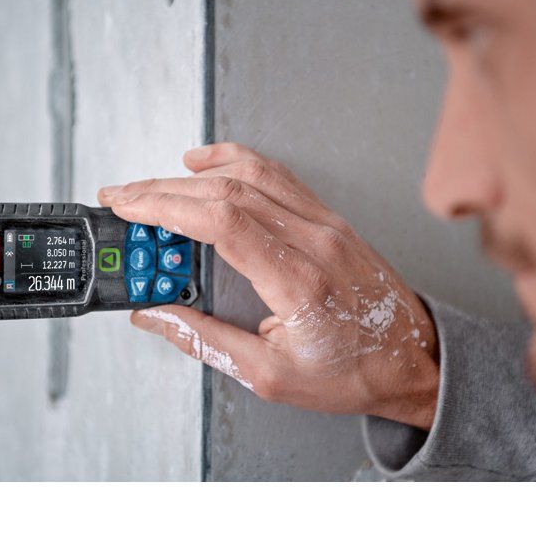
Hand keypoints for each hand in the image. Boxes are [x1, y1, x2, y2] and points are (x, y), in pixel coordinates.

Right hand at [97, 143, 439, 429]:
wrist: (413, 361)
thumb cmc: (354, 372)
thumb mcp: (270, 375)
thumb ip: (205, 340)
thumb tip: (153, 315)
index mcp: (298, 279)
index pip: (221, 220)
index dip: (165, 206)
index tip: (128, 205)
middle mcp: (314, 240)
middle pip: (227, 191)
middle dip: (163, 189)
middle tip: (122, 197)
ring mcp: (325, 223)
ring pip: (251, 174)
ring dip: (193, 174)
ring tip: (152, 184)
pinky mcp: (329, 219)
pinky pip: (278, 175)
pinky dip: (236, 161)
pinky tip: (207, 163)